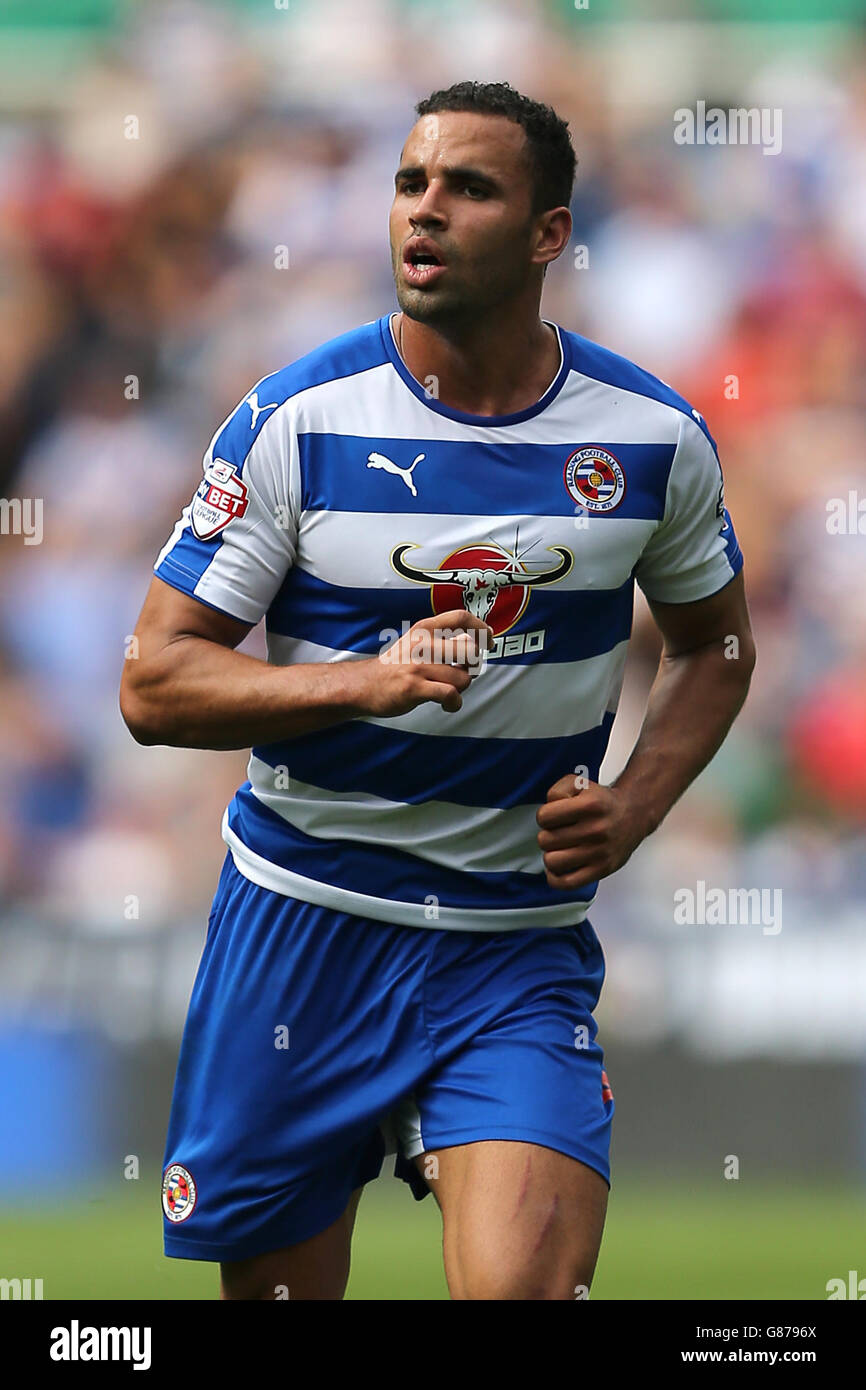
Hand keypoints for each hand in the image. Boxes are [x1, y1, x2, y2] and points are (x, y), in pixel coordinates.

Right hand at [352, 609, 492, 716]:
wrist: (364, 685)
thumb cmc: (395, 667)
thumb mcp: (415, 642)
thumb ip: (441, 641)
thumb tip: (474, 645)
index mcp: (424, 629)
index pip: (461, 617)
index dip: (481, 628)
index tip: (488, 641)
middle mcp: (423, 643)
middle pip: (469, 650)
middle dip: (473, 666)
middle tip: (463, 673)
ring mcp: (418, 666)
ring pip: (463, 677)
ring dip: (461, 689)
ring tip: (449, 692)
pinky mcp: (415, 688)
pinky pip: (450, 694)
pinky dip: (454, 703)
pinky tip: (447, 705)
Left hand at [536, 774, 646, 889]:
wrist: (633, 814)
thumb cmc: (602, 802)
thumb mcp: (579, 783)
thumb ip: (556, 790)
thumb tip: (547, 814)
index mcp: (590, 805)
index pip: (544, 817)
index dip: (545, 816)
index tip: (554, 817)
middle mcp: (596, 829)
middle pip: (546, 840)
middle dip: (548, 835)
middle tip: (560, 832)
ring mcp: (600, 852)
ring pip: (552, 862)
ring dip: (551, 854)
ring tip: (561, 848)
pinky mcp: (602, 869)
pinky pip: (567, 883)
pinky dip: (555, 877)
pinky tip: (560, 866)